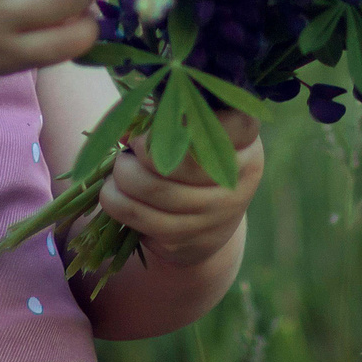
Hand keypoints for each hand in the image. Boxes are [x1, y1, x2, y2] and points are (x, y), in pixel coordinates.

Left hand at [99, 106, 262, 267]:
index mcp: (245, 147)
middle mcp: (237, 182)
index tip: (151, 130)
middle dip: (136, 154)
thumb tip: (125, 130)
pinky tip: (115, 195)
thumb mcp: (194, 136)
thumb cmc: (194, 162)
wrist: (208, 224)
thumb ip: (166, 119)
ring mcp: (216, 216)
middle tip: (126, 152)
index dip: (178, 123)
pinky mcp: (191, 242)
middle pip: (175, 160)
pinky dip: (117, 203)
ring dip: (120, 178)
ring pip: (154, 190)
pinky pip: (142, 219)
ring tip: (117, 172)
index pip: (228, 125)